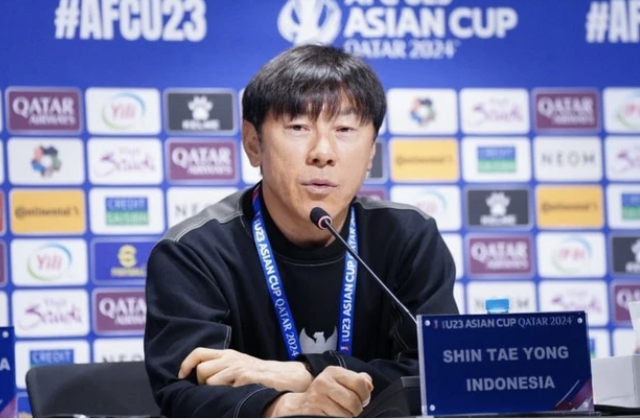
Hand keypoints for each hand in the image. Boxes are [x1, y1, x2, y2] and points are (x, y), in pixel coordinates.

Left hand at [178, 347, 312, 391]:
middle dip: (202, 384)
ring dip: (214, 392)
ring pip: (210, 382)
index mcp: (228, 355)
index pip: (199, 353)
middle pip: (201, 370)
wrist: (286, 376)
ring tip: (227, 394)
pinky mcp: (246, 378)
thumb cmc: (261, 374)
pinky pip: (225, 390)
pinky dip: (227, 396)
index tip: (182, 376)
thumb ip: (222, 367)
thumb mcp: (240, 364)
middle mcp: (231, 359)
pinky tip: (237, 396)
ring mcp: (238, 369)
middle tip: (213, 390)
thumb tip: (199, 379)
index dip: (186, 364)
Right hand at [264, 366, 373, 417]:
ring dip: (347, 417)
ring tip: (338, 413)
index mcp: (333, 372)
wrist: (299, 406)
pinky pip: (336, 419)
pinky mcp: (313, 413)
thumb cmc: (325, 394)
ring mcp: (317, 398)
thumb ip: (358, 380)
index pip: (360, 383)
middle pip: (354, 402)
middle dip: (356, 410)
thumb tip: (369, 385)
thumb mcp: (339, 381)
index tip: (361, 399)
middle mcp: (323, 382)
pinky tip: (331, 416)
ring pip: (346, 415)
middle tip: (349, 409)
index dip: (365, 395)